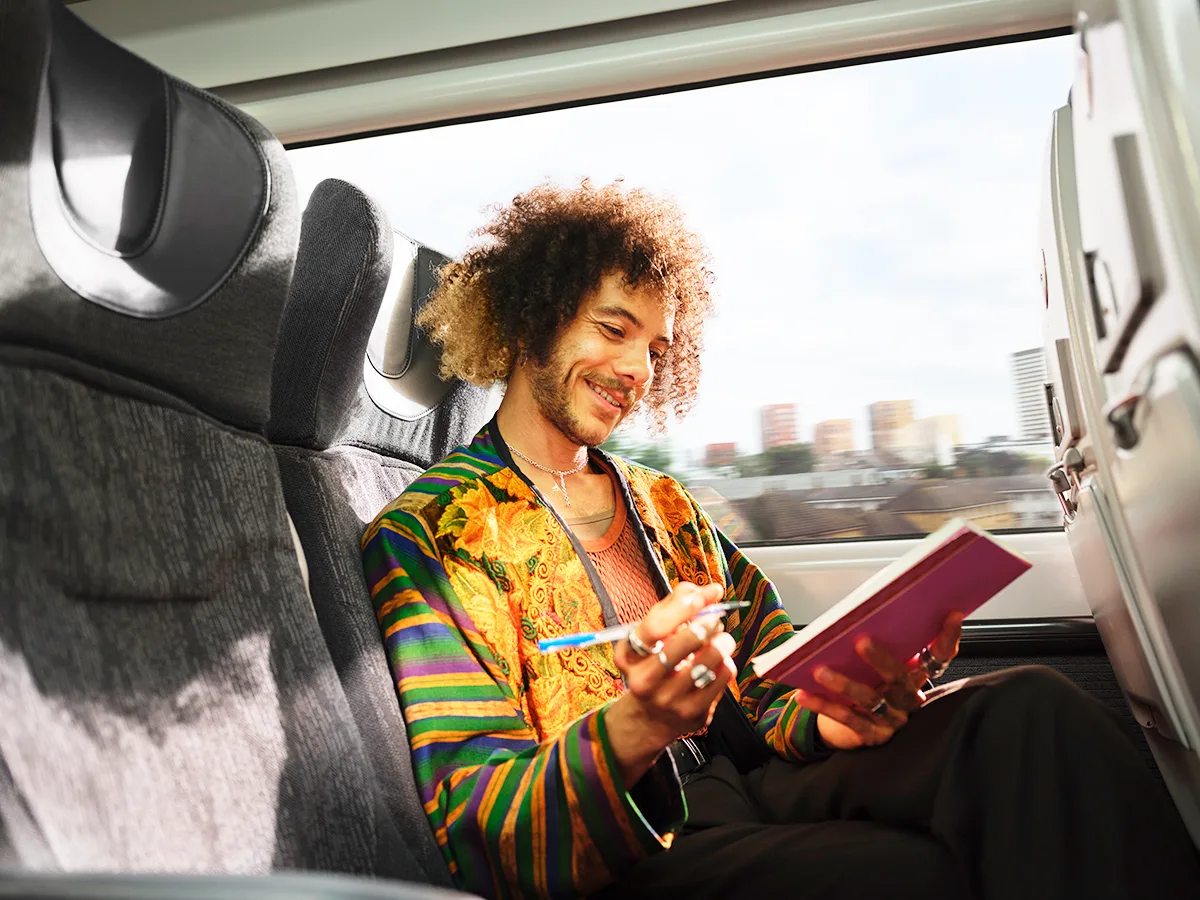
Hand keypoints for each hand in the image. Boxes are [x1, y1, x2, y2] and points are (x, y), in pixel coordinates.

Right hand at [605, 582, 736, 783]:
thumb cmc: (655, 664)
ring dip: (722, 643)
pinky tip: (720, 662)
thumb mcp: (653, 636)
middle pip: (681, 644)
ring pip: (707, 662)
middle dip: (705, 625)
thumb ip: (675, 607)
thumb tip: (710, 590)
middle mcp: (644, 680)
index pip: (656, 626)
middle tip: (715, 619)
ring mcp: (668, 700)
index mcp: (629, 656)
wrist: (651, 717)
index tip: (704, 594)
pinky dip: (725, 665)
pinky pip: (720, 680)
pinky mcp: (692, 714)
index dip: (683, 606)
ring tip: (723, 639)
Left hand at [798, 610, 964, 750]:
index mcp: (916, 679)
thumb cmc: (868, 685)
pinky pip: (846, 719)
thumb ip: (884, 645)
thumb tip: (869, 611)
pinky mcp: (871, 736)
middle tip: (862, 641)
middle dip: (882, 660)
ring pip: (870, 701)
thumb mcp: (880, 666)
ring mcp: (892, 721)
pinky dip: (823, 706)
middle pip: (900, 679)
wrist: (854, 728)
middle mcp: (909, 701)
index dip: (949, 637)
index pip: (940, 657)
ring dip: (844, 684)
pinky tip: (803, 694)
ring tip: (820, 670)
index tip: (952, 613)